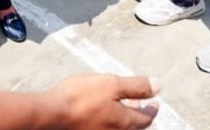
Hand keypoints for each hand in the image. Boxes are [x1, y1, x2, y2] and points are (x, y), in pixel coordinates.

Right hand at [41, 75, 159, 129]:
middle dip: (139, 114)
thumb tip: (158, 86)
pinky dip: (110, 121)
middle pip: (135, 127)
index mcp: (126, 122)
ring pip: (120, 129)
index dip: (152, 108)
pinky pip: (106, 128)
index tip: (153, 102)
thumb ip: (136, 87)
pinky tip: (101, 111)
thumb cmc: (80, 98)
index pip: (147, 118)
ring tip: (119, 105)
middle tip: (138, 103)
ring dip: (124, 118)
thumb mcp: (112, 84)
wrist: (51, 113)